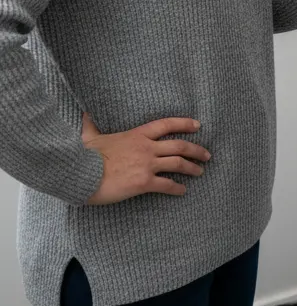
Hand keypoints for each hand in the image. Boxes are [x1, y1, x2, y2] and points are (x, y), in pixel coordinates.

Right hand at [82, 114, 210, 204]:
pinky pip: (166, 184)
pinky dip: (177, 188)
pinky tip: (182, 191)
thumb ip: (91, 125)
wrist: (80, 174)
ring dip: (192, 167)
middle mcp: (147, 147)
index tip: (198, 125)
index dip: (184, 123)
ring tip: (200, 172)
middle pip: (179, 145)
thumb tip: (84, 114)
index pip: (166, 124)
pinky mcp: (144, 182)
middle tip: (206, 154)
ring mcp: (147, 164)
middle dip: (196, 149)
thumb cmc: (84, 156)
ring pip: (177, 163)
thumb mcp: (89, 136)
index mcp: (137, 134)